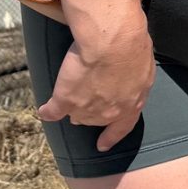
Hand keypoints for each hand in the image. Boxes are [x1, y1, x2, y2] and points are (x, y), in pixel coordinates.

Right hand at [37, 19, 155, 153]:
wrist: (114, 42)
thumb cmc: (133, 47)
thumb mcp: (143, 68)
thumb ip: (136, 80)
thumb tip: (131, 79)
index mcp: (131, 105)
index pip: (121, 128)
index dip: (111, 137)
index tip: (102, 145)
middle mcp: (109, 112)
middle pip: (96, 119)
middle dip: (90, 113)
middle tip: (83, 104)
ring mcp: (87, 108)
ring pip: (76, 114)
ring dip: (72, 108)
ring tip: (67, 99)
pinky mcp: (67, 99)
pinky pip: (54, 111)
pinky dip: (48, 112)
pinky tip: (44, 111)